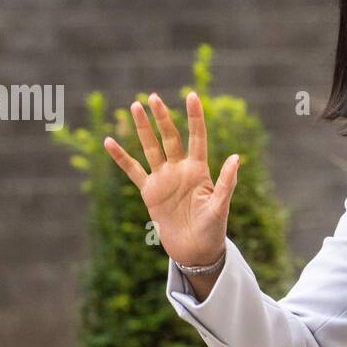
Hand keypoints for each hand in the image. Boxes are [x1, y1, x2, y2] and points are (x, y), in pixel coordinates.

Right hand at [102, 92, 239, 266]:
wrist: (195, 251)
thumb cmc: (212, 230)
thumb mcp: (220, 206)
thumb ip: (226, 182)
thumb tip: (236, 157)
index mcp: (199, 170)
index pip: (197, 137)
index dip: (194, 117)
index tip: (191, 95)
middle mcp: (180, 170)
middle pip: (170, 137)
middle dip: (162, 117)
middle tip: (153, 96)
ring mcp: (163, 179)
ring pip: (151, 148)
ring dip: (143, 128)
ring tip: (135, 106)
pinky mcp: (149, 191)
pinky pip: (132, 170)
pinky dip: (121, 157)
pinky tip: (109, 142)